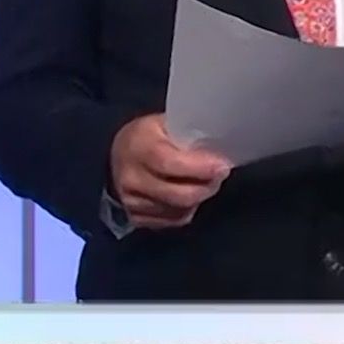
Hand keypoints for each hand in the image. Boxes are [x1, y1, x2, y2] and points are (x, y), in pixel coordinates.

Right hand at [108, 114, 230, 228]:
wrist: (120, 154)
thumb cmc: (151, 135)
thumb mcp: (166, 123)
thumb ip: (189, 135)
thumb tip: (220, 149)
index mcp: (138, 146)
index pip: (169, 163)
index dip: (200, 168)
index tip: (223, 166)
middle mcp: (130, 177)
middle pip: (178, 195)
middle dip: (207, 186)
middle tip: (221, 174)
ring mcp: (130, 201)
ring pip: (178, 210)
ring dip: (200, 197)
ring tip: (208, 182)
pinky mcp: (135, 218)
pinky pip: (173, 221)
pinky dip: (188, 210)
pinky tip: (192, 194)